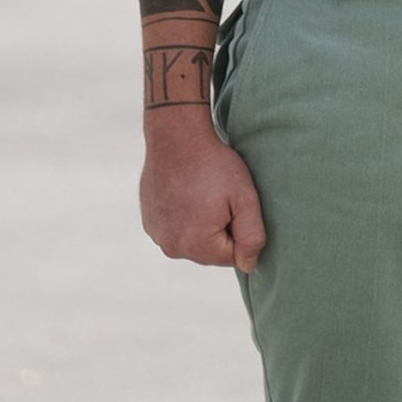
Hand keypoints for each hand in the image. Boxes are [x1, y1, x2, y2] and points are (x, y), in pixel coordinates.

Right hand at [140, 114, 266, 270]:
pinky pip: (176, 229)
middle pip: (210, 252)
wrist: (176, 134)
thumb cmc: (214, 164)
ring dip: (201, 224)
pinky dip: (184, 217)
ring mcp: (157, 235)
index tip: (232, 202)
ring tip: (202, 192)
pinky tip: (186, 192)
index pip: (232, 256)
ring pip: (193, 241)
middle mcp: (171, 247)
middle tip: (218, 195)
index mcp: (197, 245)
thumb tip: (248, 266)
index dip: (239, 228)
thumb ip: (252, 236)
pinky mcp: (150, 222)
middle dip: (220, 229)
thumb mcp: (245, 197)